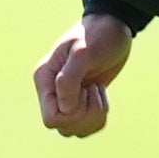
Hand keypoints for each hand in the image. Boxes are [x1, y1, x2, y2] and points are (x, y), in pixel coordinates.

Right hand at [36, 13, 134, 138]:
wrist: (113, 26)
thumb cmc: (97, 34)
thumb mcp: (84, 51)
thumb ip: (70, 78)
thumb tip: (65, 106)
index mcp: (45, 79)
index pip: (51, 118)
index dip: (72, 113)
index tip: (84, 89)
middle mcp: (52, 92)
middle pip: (63, 128)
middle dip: (85, 114)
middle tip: (93, 88)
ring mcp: (66, 98)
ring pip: (74, 130)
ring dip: (93, 116)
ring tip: (98, 90)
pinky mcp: (81, 102)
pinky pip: (87, 127)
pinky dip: (99, 118)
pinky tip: (101, 96)